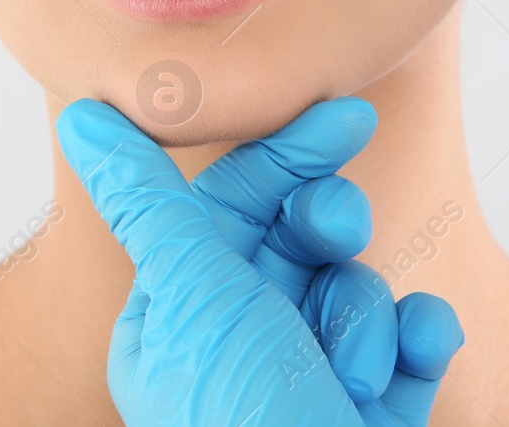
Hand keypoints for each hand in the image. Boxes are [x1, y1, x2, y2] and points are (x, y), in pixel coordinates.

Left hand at [57, 97, 463, 424]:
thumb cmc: (252, 425)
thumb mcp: (194, 298)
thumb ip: (149, 204)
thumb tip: (88, 120)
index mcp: (178, 322)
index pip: (227, 208)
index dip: (281, 155)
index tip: (342, 113)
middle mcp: (238, 350)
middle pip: (294, 241)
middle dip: (324, 229)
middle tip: (335, 227)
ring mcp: (309, 384)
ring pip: (354, 290)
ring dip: (363, 314)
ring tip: (351, 368)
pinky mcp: (374, 416)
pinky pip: (407, 346)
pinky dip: (416, 343)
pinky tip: (419, 349)